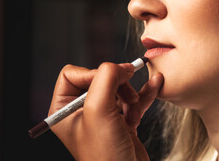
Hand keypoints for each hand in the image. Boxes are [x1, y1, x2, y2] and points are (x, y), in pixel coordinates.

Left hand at [48, 62, 163, 160]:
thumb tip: (122, 66)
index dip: (92, 73)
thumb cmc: (105, 155)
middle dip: (117, 86)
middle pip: (100, 78)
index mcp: (63, 109)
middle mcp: (81, 111)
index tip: (109, 83)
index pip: (73, 74)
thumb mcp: (99, 110)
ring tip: (134, 112)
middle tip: (127, 96)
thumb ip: (106, 78)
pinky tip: (156, 84)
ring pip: (119, 88)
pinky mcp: (121, 121)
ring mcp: (102, 116)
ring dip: (131, 96)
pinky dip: (144, 94)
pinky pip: (133, 99)